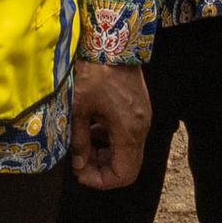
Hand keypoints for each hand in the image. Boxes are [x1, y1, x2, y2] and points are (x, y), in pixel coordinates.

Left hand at [71, 61, 148, 189]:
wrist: (113, 42)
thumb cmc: (94, 73)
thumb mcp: (79, 108)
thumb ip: (79, 140)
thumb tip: (78, 164)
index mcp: (128, 132)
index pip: (124, 175)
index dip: (101, 181)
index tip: (80, 173)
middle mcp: (141, 129)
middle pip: (128, 166)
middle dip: (102, 169)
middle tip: (79, 161)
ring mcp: (143, 118)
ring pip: (128, 151)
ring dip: (106, 154)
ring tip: (82, 143)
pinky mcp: (140, 109)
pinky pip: (128, 135)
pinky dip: (111, 139)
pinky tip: (92, 126)